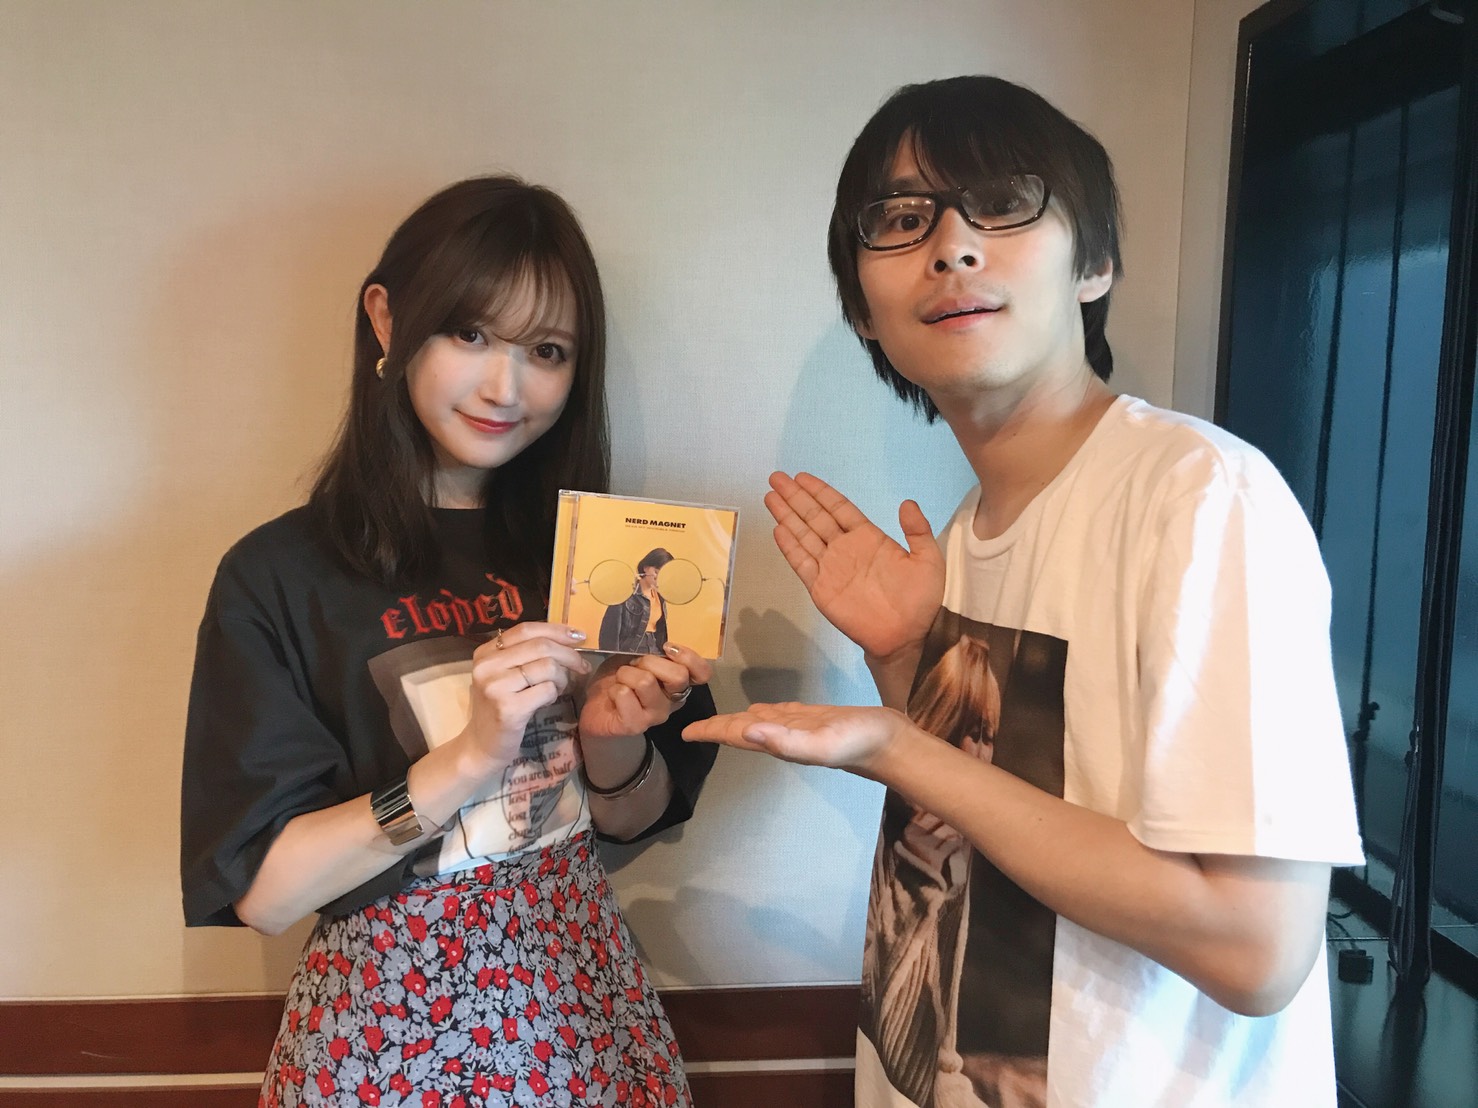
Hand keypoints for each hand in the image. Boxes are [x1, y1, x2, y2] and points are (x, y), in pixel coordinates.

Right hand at [461, 623, 590, 765]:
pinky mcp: (508, 708)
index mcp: (485, 652)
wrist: (482, 746)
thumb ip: (528, 654)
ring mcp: (495, 686)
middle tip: (583, 666)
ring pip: (547, 667)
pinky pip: (547, 690)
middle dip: (569, 655)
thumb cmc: (500, 707)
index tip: (579, 636)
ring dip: (562, 678)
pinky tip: (545, 702)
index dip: (556, 630)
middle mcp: (487, 666)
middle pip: (540, 646)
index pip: (526, 629)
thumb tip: (570, 637)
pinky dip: (554, 694)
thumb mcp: (506, 675)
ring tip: (556, 689)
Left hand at [580, 642, 713, 739]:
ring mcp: (656, 715)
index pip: (702, 673)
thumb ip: (652, 650)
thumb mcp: (636, 656)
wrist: (595, 708)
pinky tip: (612, 696)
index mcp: (678, 682)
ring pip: (646, 681)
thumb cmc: (619, 679)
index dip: (689, 657)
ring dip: (625, 674)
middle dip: (648, 661)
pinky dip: (613, 689)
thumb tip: (657, 638)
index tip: (666, 648)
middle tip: (633, 666)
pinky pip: (624, 694)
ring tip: (620, 681)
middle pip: (678, 675)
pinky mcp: (636, 725)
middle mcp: (673, 700)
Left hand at [682, 701, 910, 775]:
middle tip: (693, 725)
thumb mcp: (820, 743)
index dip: (710, 732)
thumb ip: (785, 740)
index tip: (685, 732)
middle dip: (718, 727)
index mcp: (779, 741)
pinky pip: (781, 715)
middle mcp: (784, 735)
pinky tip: (759, 711)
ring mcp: (799, 727)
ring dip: (737, 721)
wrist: (889, 742)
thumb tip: (748, 731)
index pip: (736, 735)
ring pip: (759, 723)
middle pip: (743, 729)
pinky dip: (764, 713)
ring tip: (718, 719)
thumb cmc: (856, 742)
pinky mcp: (814, 719)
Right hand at [766, 472, 943, 660]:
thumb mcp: (928, 560)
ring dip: (787, 515)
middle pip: (815, 516)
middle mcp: (845, 548)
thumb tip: (907, 503)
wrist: (906, 637)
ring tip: (770, 497)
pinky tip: (778, 529)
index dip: (820, 492)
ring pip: (804, 535)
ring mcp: (831, 567)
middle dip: (796, 497)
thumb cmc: (920, 600)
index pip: (839, 508)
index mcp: (868, 538)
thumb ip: (918, 531)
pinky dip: (789, 546)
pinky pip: (802, 563)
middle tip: (776, 478)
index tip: (802, 477)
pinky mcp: (821, 588)